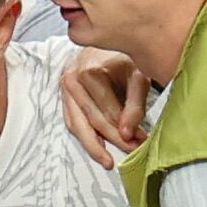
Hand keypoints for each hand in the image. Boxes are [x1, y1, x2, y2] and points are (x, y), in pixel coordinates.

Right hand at [59, 50, 151, 165]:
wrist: (102, 44)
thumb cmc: (122, 59)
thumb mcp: (136, 76)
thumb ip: (135, 105)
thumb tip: (128, 135)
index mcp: (91, 72)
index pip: (109, 112)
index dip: (126, 130)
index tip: (142, 141)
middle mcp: (73, 81)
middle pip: (95, 121)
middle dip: (114, 139)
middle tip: (132, 151)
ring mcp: (65, 90)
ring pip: (79, 126)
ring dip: (95, 147)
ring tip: (108, 161)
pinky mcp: (64, 98)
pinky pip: (72, 123)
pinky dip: (84, 137)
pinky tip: (97, 148)